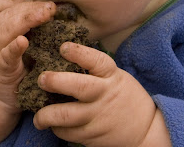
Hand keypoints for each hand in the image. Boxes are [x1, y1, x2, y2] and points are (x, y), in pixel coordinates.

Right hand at [0, 0, 55, 113]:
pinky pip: (5, 55)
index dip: (24, 1)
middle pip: (8, 14)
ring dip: (25, 20)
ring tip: (44, 15)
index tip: (45, 1)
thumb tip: (56, 11)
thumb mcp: (20, 42)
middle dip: (31, 8)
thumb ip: (30, 28)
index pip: (6, 5)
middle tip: (51, 7)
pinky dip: (13, 47)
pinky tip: (23, 42)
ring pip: (5, 30)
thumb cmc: (16, 65)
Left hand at [33, 42, 163, 146]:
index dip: (79, 53)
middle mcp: (103, 95)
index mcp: (111, 76)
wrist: (145, 130)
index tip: (63, 47)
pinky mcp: (92, 135)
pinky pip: (68, 132)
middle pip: (79, 87)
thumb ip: (95, 69)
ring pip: (67, 115)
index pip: (96, 61)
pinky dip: (57, 129)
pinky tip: (52, 125)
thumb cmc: (124, 96)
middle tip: (41, 79)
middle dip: (56, 81)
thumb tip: (64, 53)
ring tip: (37, 117)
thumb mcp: (116, 76)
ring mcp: (97, 116)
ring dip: (46, 115)